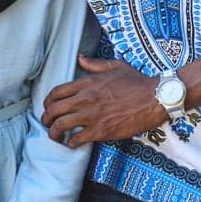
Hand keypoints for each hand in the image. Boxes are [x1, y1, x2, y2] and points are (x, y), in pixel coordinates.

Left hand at [42, 56, 163, 147]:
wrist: (154, 98)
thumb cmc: (137, 81)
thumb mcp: (114, 66)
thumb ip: (94, 63)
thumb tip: (80, 58)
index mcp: (87, 83)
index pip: (56, 92)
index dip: (47, 102)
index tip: (49, 108)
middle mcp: (85, 99)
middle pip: (53, 110)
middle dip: (46, 119)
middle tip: (48, 124)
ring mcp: (91, 116)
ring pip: (60, 126)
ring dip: (54, 134)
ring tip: (56, 137)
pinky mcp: (100, 130)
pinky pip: (76, 139)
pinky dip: (70, 143)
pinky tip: (72, 144)